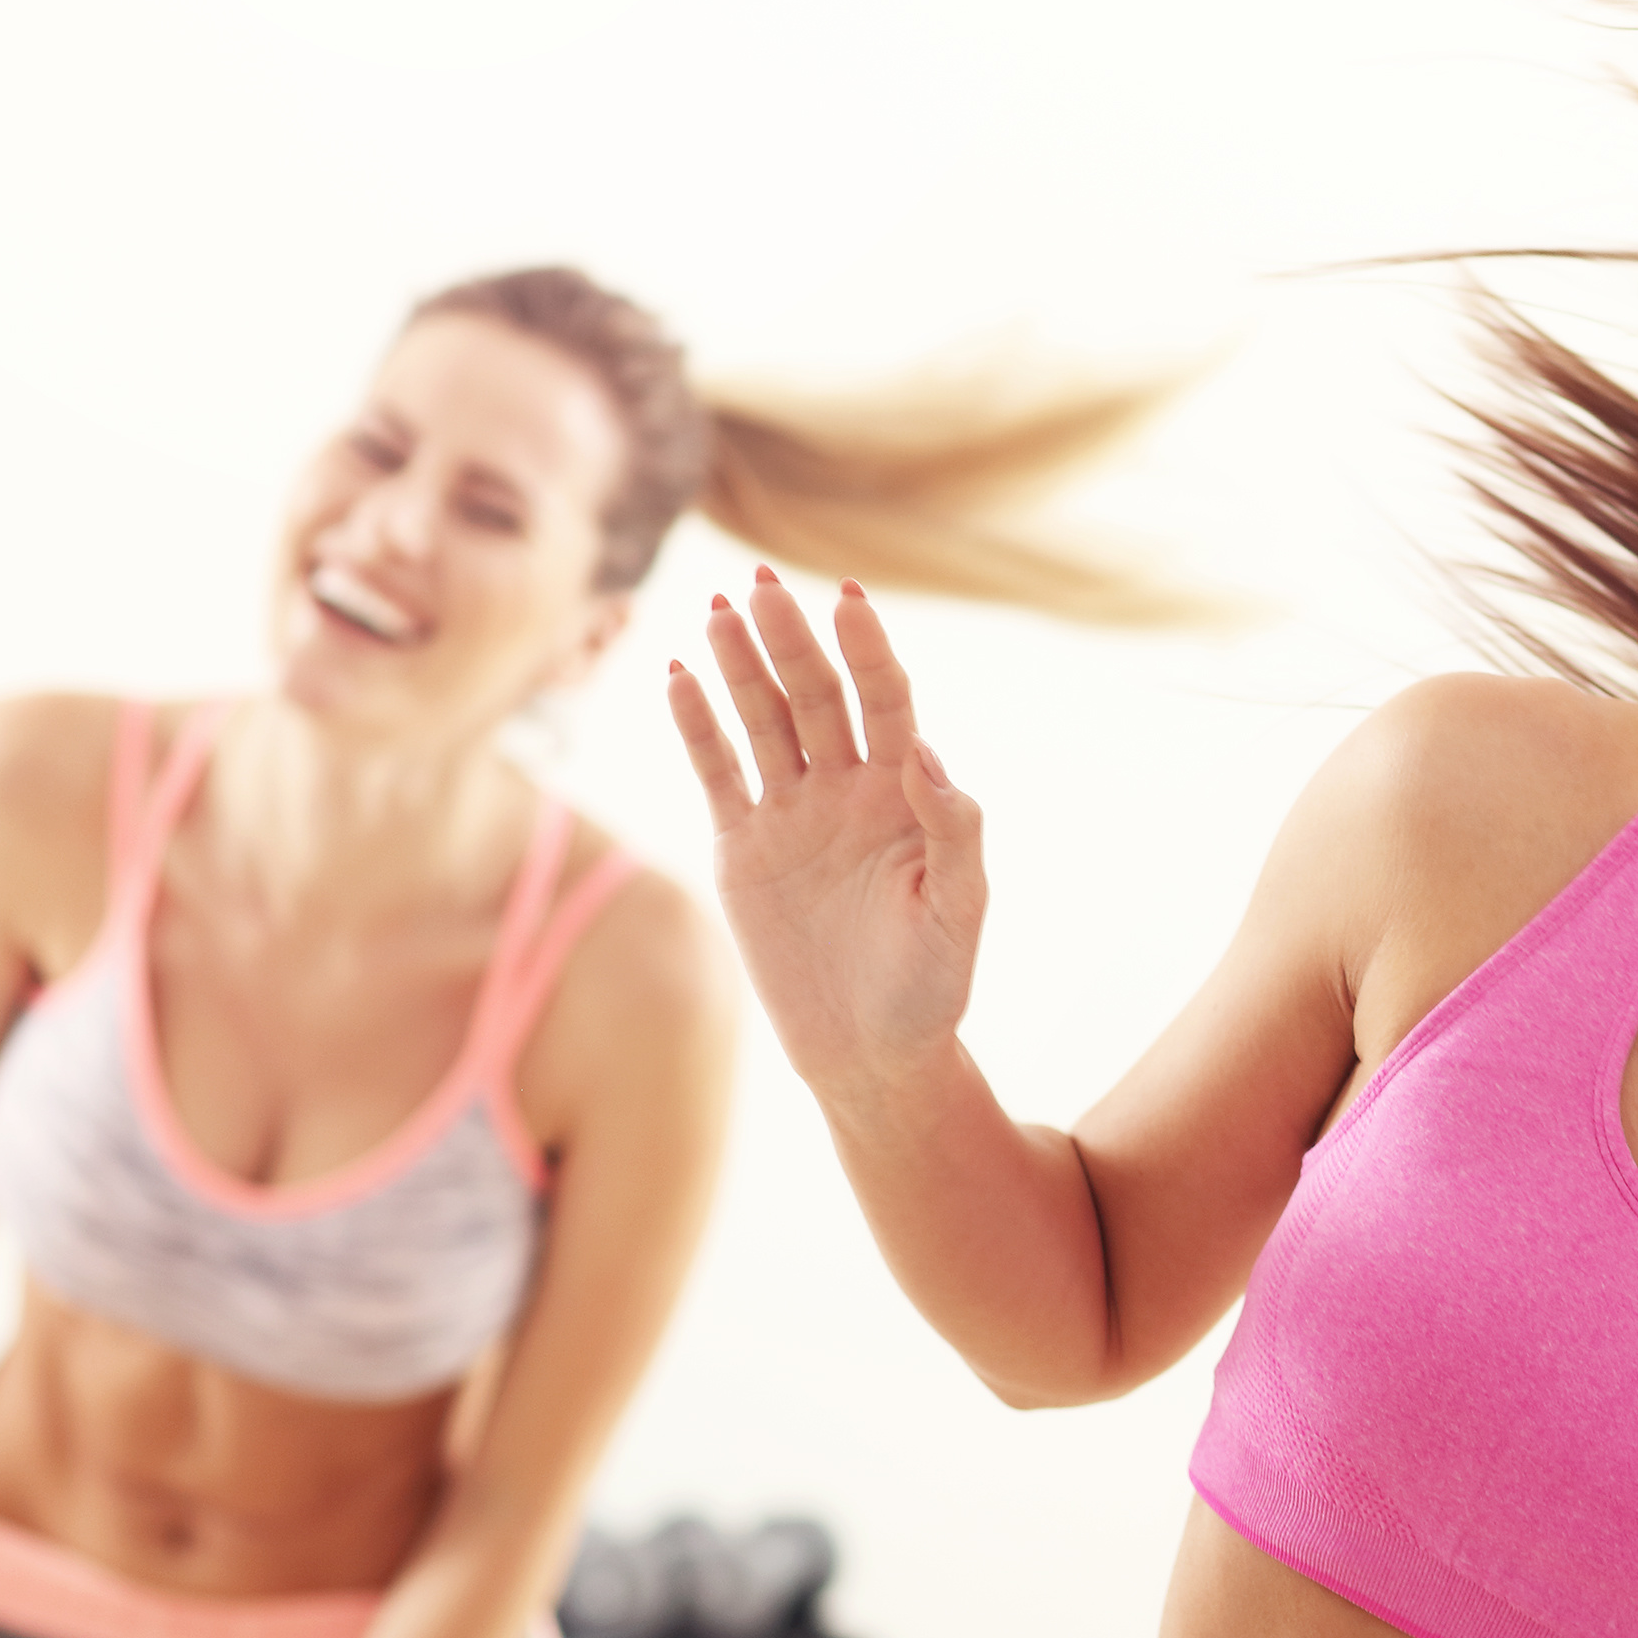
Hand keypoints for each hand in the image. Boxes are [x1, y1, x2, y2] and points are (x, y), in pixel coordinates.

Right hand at [668, 569, 988, 1101]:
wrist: (871, 1052)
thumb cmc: (932, 985)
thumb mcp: (959, 911)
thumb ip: (954, 830)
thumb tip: (925, 751)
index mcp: (906, 794)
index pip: (886, 700)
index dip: (869, 649)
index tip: (849, 597)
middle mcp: (848, 789)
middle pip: (816, 696)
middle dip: (790, 641)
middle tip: (761, 585)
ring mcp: (793, 814)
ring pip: (762, 722)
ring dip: (740, 666)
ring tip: (718, 610)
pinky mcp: (743, 846)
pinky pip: (716, 773)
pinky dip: (697, 726)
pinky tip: (678, 676)